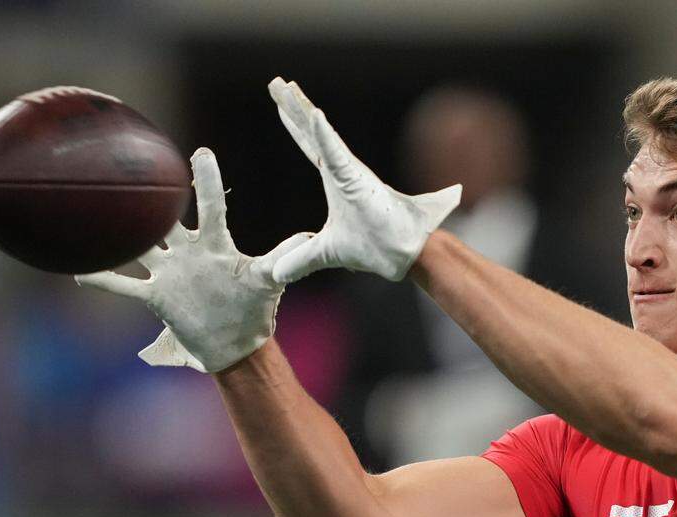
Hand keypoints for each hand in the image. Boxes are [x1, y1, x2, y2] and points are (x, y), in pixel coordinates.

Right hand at [76, 148, 309, 372]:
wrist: (236, 344)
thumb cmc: (255, 310)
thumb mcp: (268, 282)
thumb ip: (281, 259)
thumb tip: (307, 238)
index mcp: (217, 245)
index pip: (211, 207)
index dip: (206, 182)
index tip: (201, 153)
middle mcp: (189, 252)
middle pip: (167, 220)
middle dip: (152, 198)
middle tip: (136, 167)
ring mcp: (169, 272)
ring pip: (138, 246)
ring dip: (119, 233)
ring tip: (94, 207)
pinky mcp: (157, 297)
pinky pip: (124, 285)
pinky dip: (102, 278)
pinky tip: (77, 269)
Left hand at [267, 77, 461, 283]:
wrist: (401, 255)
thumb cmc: (373, 248)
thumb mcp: (325, 253)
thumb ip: (301, 259)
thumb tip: (276, 273)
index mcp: (337, 180)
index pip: (309, 145)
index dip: (294, 124)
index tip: (279, 102)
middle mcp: (343, 169)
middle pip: (311, 131)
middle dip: (292, 106)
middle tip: (274, 83)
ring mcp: (350, 171)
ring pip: (320, 134)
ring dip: (302, 110)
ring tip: (284, 88)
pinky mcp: (357, 178)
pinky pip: (335, 152)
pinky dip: (322, 134)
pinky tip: (311, 115)